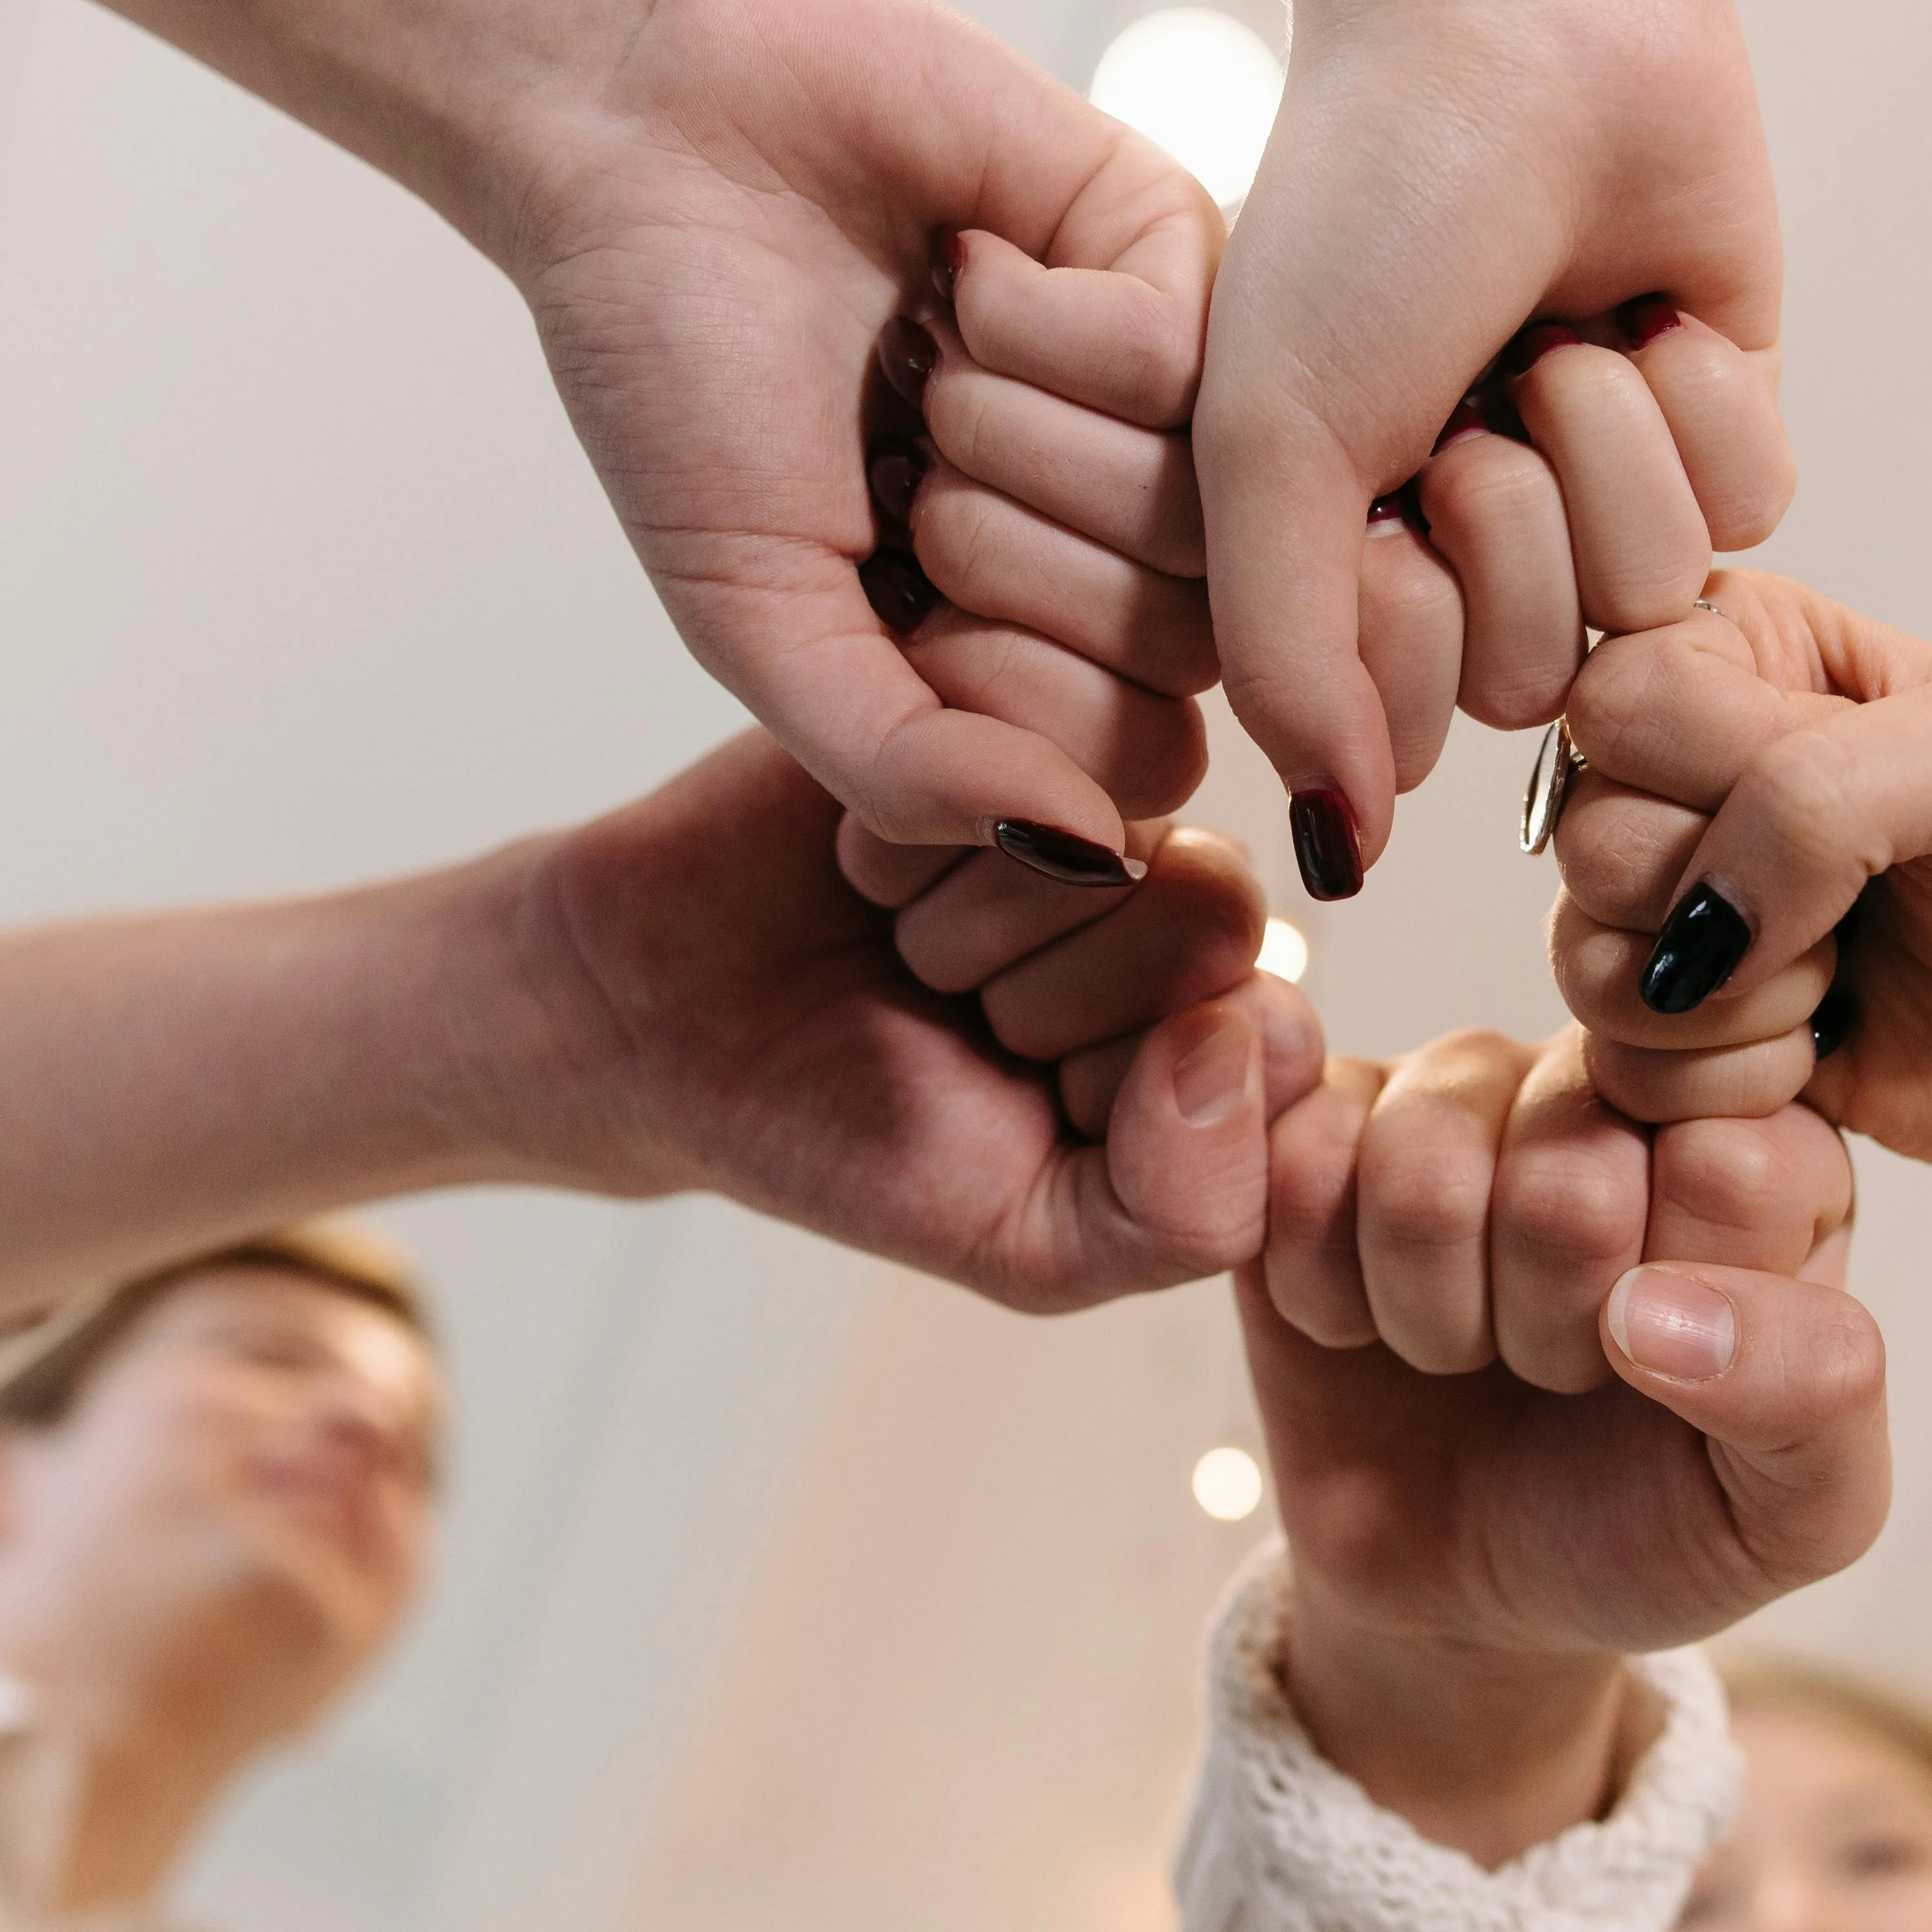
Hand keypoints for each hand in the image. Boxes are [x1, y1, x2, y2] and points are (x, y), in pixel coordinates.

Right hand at [506, 727, 1319, 1310]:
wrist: (656, 1025)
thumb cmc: (850, 1136)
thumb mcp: (1029, 1243)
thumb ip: (1184, 1211)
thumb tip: (1237, 1036)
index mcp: (1222, 1015)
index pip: (1275, 1035)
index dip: (1134, 1085)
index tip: (1027, 1102)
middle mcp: (1179, 886)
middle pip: (1208, 918)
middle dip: (1046, 996)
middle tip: (943, 1006)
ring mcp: (1091, 774)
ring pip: (1114, 831)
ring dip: (969, 914)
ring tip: (898, 933)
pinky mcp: (991, 688)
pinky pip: (1011, 744)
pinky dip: (913, 828)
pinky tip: (860, 853)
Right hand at [508, 0, 1230, 869]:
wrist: (646, 128)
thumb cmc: (681, 375)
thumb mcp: (760, 620)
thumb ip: (906, 767)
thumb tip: (1088, 856)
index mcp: (1032, 638)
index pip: (1132, 764)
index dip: (1005, 699)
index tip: (885, 594)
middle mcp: (1123, 534)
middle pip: (1184, 650)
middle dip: (1001, 559)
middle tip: (896, 454)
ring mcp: (1172, 399)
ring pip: (1204, 515)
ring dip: (1016, 440)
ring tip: (921, 358)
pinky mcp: (1184, 255)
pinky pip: (1191, 364)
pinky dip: (1044, 330)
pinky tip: (963, 271)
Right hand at [1159, 0, 1796, 898]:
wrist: (1517, 16)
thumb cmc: (1363, 210)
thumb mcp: (1271, 442)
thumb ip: (1287, 667)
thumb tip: (1339, 853)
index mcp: (1344, 554)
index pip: (1401, 720)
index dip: (1399, 621)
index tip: (1373, 493)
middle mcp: (1469, 545)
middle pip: (1533, 672)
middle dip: (1507, 519)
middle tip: (1472, 384)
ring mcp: (1602, 494)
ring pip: (1650, 599)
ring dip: (1601, 445)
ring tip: (1556, 327)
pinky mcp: (1723, 434)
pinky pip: (1749, 515)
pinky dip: (1695, 400)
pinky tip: (1645, 304)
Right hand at [1240, 1029, 1875, 1860]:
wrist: (1464, 1588)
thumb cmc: (1647, 1522)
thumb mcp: (1790, 1510)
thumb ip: (1812, 1393)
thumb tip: (1660, 1307)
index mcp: (1768, 1148)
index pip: (1730, 1165)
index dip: (1673, 1302)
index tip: (1666, 1363)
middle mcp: (1618, 1080)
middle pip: (1567, 1166)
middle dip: (1548, 1325)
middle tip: (1560, 1370)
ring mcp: (1464, 1085)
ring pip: (1419, 1159)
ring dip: (1430, 1311)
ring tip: (1465, 1347)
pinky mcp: (1325, 1114)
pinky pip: (1295, 1158)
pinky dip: (1318, 1286)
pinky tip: (1361, 1317)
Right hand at [1549, 570, 1931, 1185]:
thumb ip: (1823, 793)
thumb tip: (1691, 923)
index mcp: (1747, 652)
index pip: (1623, 694)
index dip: (1720, 770)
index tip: (1843, 797)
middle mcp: (1681, 770)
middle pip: (1588, 830)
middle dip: (1733, 895)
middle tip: (1856, 904)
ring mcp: (1666, 905)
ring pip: (1583, 953)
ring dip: (1739, 999)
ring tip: (1842, 978)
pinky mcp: (1673, 1030)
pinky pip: (1617, 1063)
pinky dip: (1730, 1078)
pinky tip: (1820, 1047)